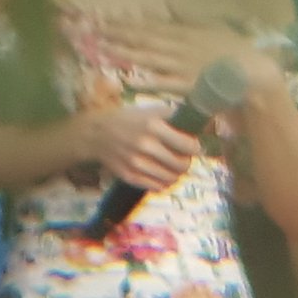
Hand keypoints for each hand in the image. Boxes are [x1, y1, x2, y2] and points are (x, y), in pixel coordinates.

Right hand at [80, 99, 200, 190]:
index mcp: (154, 126)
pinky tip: (161, 175)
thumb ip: (174, 117)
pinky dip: (163, 183)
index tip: (194, 147)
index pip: (187, 145)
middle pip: (181, 165)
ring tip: (173, 167)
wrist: (97, 133)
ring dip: (176, 174)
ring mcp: (137, 163)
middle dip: (186, 162)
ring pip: (171, 179)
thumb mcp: (151, 111)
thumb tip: (200, 124)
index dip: (195, 148)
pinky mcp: (130, 176)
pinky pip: (156, 187)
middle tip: (183, 158)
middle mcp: (146, 146)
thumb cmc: (129, 119)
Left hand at [95, 16, 256, 92]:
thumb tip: (169, 2)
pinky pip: (162, 83)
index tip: (105, 19)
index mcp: (184, 32)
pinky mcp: (186, 85)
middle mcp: (179, 46)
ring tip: (103, 50)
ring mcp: (181, 66)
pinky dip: (146, 81)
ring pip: (148, 59)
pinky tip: (128, 79)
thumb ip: (187, 16)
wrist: (251, 72)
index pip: (149, 26)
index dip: (126, 23)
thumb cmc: (233, 48)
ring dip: (124, 54)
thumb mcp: (211, 26)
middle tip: (94, 31)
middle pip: (143, 40)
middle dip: (118, 35)